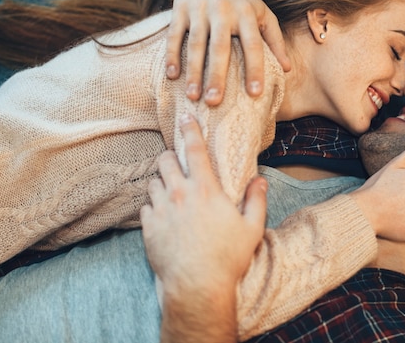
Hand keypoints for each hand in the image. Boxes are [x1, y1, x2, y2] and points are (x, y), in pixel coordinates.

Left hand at [141, 114, 267, 292]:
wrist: (197, 286)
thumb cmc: (228, 258)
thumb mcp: (252, 228)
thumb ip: (255, 200)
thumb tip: (259, 181)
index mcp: (205, 189)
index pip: (194, 149)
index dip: (190, 129)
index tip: (185, 117)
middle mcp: (179, 194)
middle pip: (165, 160)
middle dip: (169, 157)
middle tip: (176, 165)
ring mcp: (161, 210)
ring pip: (152, 182)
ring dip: (161, 183)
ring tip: (171, 193)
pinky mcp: (149, 228)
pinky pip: (145, 207)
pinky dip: (152, 207)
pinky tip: (163, 216)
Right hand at [165, 0, 289, 105]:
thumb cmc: (244, 0)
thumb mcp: (263, 14)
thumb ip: (275, 40)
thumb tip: (287, 69)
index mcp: (247, 14)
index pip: (252, 45)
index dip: (254, 69)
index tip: (255, 93)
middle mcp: (223, 10)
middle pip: (220, 47)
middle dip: (217, 76)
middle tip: (215, 101)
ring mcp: (200, 8)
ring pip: (196, 44)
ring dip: (193, 71)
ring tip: (193, 96)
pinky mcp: (180, 8)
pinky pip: (174, 35)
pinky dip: (172, 55)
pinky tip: (172, 76)